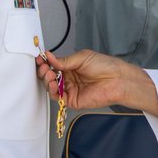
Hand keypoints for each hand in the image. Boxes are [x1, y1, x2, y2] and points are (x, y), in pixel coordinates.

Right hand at [37, 49, 157, 117]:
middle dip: (44, 71)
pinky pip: (58, 97)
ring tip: (49, 74)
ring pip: (52, 87)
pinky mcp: (72, 100)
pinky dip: (53, 91)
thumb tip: (49, 56)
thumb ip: (64, 60)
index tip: (40, 58)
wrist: (117, 80)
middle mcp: (69, 78)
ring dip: (47, 81)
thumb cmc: (105, 66)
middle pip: (50, 77)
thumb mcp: (82, 58)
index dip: (45, 62)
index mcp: (71, 67)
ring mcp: (70, 90)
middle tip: (44, 67)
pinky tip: (54, 83)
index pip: (53, 65)